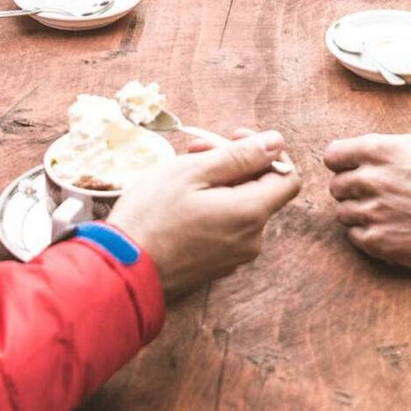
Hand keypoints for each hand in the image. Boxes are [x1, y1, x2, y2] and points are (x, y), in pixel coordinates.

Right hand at [107, 129, 301, 297]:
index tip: (235, 139)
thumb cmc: (151, 217)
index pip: (288, 177)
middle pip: (262, 191)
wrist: (122, 271)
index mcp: (251, 213)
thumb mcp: (192, 173)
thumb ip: (240, 156)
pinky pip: (227, 228)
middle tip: (196, 150)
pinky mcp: (217, 265)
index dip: (268, 153)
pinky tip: (181, 201)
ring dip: (220, 184)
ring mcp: (235, 256)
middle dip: (235, 164)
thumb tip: (276, 142)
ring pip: (241, 208)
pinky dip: (213, 208)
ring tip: (183, 173)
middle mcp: (251, 239)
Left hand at [322, 132, 410, 274]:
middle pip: (336, 186)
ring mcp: (372, 212)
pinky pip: (354, 236)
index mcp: (380, 151)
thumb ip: (384, 146)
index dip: (341, 163)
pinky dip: (367, 234)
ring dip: (359, 213)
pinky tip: (390, 229)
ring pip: (343, 213)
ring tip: (386, 214)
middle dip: (352, 190)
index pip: (332, 155)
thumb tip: (358, 151)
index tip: (350, 169)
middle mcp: (371, 179)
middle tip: (376, 195)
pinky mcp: (377, 241)